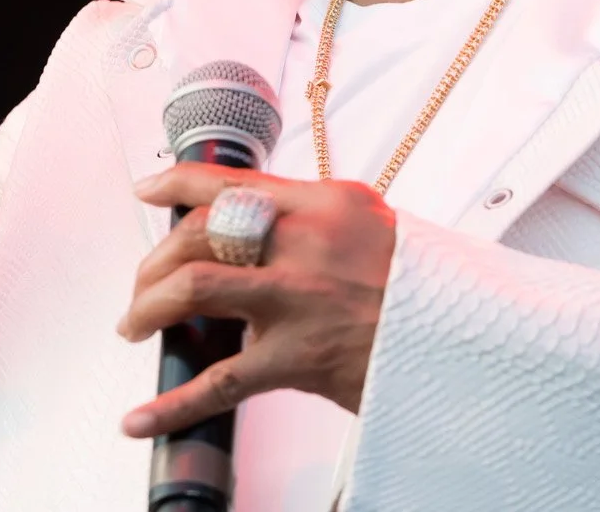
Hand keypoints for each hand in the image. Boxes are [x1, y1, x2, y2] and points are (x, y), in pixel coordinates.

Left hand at [116, 163, 396, 437]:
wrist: (462, 334)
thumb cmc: (419, 284)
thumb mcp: (368, 224)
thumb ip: (312, 217)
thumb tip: (257, 218)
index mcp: (321, 204)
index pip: (231, 182)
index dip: (177, 183)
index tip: (149, 190)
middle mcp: (303, 241)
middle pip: (200, 232)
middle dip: (156, 260)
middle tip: (147, 283)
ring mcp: (296, 298)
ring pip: (194, 286)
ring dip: (149, 305)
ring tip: (136, 324)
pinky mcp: (296, 357)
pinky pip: (219, 381)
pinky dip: (172, 404)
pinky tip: (140, 418)